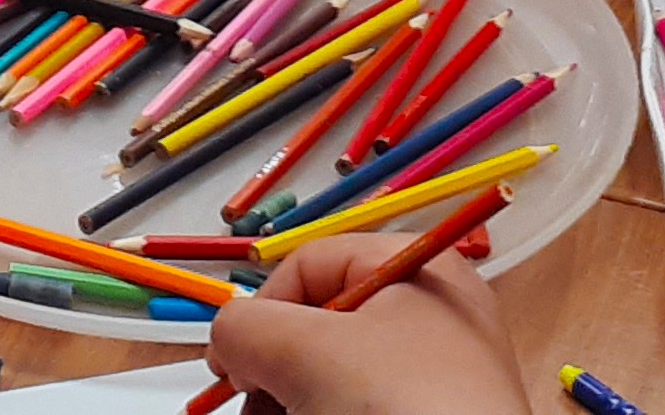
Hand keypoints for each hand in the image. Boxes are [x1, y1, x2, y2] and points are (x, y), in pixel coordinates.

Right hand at [203, 229, 521, 414]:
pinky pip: (361, 409)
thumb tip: (229, 339)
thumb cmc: (403, 408)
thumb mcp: (305, 352)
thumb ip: (247, 327)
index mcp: (416, 270)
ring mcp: (435, 380)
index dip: (262, 309)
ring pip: (335, 378)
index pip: (313, 264)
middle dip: (276, 369)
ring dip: (292, 402)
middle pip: (321, 326)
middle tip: (257, 406)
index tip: (233, 362)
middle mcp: (432, 318)